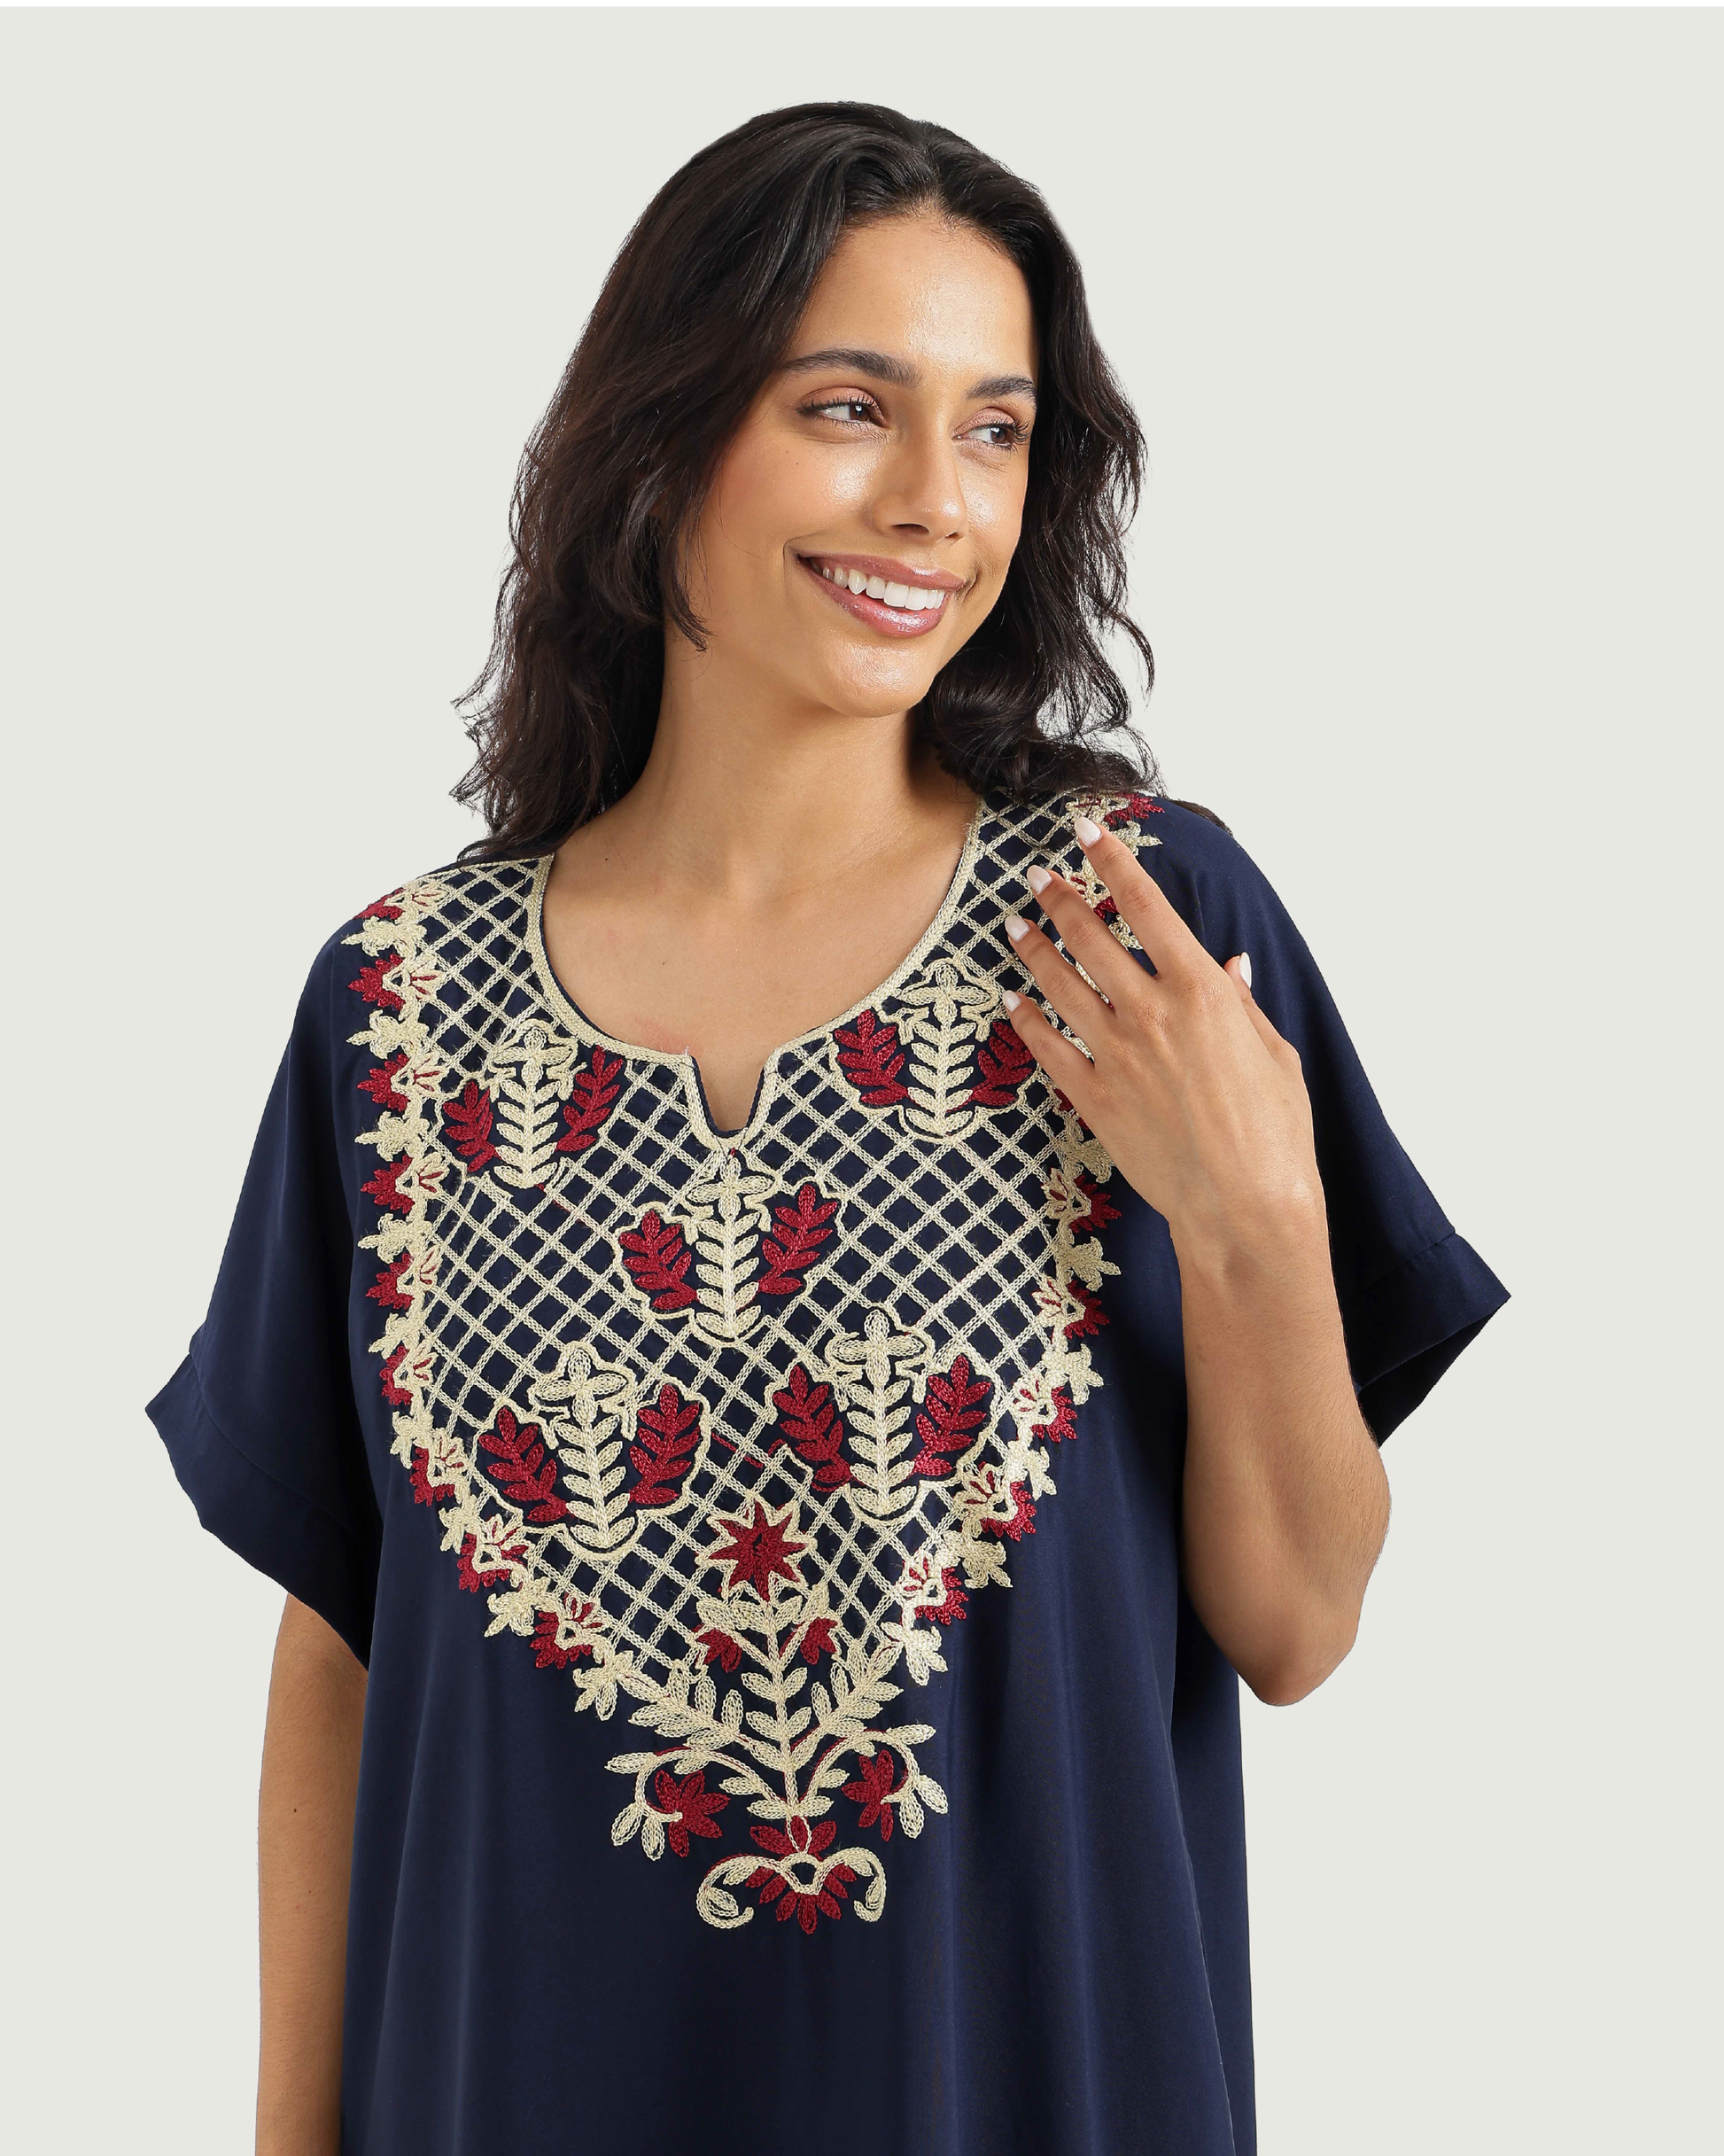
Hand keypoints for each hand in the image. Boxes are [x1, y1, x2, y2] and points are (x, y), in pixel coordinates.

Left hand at [1002, 814, 1324, 1265]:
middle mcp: (1152, 1014)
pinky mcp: (1094, 1099)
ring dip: (1033, 948)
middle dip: (1059, 899)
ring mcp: (1116, 1057)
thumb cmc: (1275, 1133)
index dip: (1112, 861)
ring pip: (1059, 985)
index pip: (1147, 906)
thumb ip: (1240, 1004)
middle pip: (1090, 938)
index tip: (1089, 831)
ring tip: (1014, 923)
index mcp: (1203, 992)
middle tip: (1039, 877)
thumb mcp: (1274, 1053)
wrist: (1244, 1207)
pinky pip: (1048, 1047)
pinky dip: (1027, 1018)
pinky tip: (1014, 998)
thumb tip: (1227, 966)